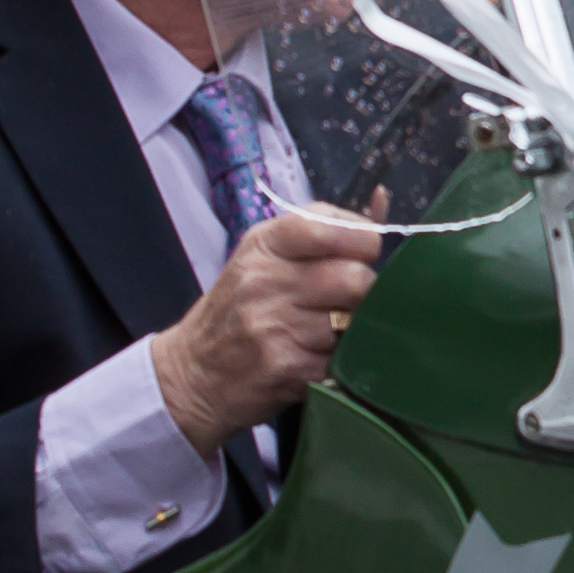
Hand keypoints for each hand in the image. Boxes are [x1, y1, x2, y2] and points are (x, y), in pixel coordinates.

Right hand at [151, 204, 385, 456]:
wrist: (191, 373)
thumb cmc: (238, 309)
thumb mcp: (267, 256)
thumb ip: (326, 228)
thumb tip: (381, 199)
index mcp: (264, 244)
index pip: (331, 227)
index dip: (363, 241)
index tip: (361, 255)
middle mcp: (264, 280)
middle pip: (354, 278)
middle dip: (363, 292)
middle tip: (344, 302)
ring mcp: (272, 325)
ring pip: (352, 322)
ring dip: (350, 331)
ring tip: (323, 333)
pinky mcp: (283, 368)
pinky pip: (340, 360)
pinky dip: (336, 363)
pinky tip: (313, 359)